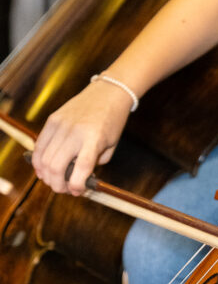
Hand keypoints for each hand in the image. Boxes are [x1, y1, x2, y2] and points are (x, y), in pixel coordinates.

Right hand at [32, 79, 131, 195]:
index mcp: (94, 138)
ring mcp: (61, 124)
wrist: (108, 92)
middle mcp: (76, 132)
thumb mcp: (110, 145)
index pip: (80, 169)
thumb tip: (75, 180)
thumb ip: (94, 163)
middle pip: (56, 167)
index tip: (78, 191)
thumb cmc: (112, 121)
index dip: (76, 186)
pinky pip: (39, 145)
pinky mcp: (52, 119)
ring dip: (46, 176)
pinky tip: (43, 169)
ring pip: (44, 159)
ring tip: (54, 180)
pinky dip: (38, 161)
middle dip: (58, 185)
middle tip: (63, 189)